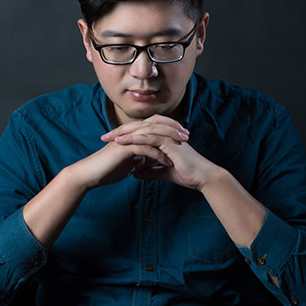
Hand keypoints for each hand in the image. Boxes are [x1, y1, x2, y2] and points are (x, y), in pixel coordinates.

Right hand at [68, 117, 180, 189]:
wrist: (91, 174)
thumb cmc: (108, 169)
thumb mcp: (131, 163)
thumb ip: (143, 158)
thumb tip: (155, 159)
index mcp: (133, 134)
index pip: (155, 125)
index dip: (169, 128)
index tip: (184, 135)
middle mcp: (131, 133)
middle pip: (156, 125)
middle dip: (173, 129)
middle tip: (187, 136)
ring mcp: (128, 139)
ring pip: (153, 134)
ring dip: (169, 140)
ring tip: (182, 146)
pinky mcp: (125, 149)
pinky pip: (146, 149)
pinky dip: (158, 155)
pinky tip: (168, 162)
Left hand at [100, 115, 218, 190]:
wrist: (202, 178)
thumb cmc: (187, 175)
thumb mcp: (163, 173)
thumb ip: (150, 171)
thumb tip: (134, 173)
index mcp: (163, 138)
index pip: (140, 133)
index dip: (124, 136)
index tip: (109, 143)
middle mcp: (165, 133)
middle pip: (138, 127)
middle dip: (119, 132)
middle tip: (103, 137)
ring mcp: (167, 136)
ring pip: (141, 130)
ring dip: (123, 133)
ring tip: (109, 138)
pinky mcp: (170, 142)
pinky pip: (149, 137)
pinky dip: (134, 138)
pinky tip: (121, 141)